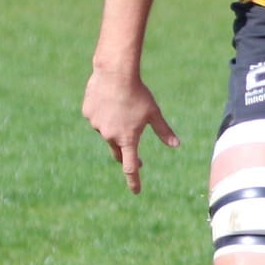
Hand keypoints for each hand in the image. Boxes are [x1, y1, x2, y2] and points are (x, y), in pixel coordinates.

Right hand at [82, 68, 178, 193]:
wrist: (115, 74)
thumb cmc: (138, 94)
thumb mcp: (154, 113)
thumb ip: (164, 131)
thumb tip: (176, 145)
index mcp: (128, 138)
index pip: (130, 166)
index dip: (134, 180)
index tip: (136, 191)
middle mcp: (110, 135)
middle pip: (118, 152)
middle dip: (126, 156)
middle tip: (137, 159)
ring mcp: (96, 125)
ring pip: (107, 131)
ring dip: (115, 127)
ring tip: (122, 107)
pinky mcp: (88, 114)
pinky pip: (98, 118)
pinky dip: (104, 113)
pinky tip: (110, 100)